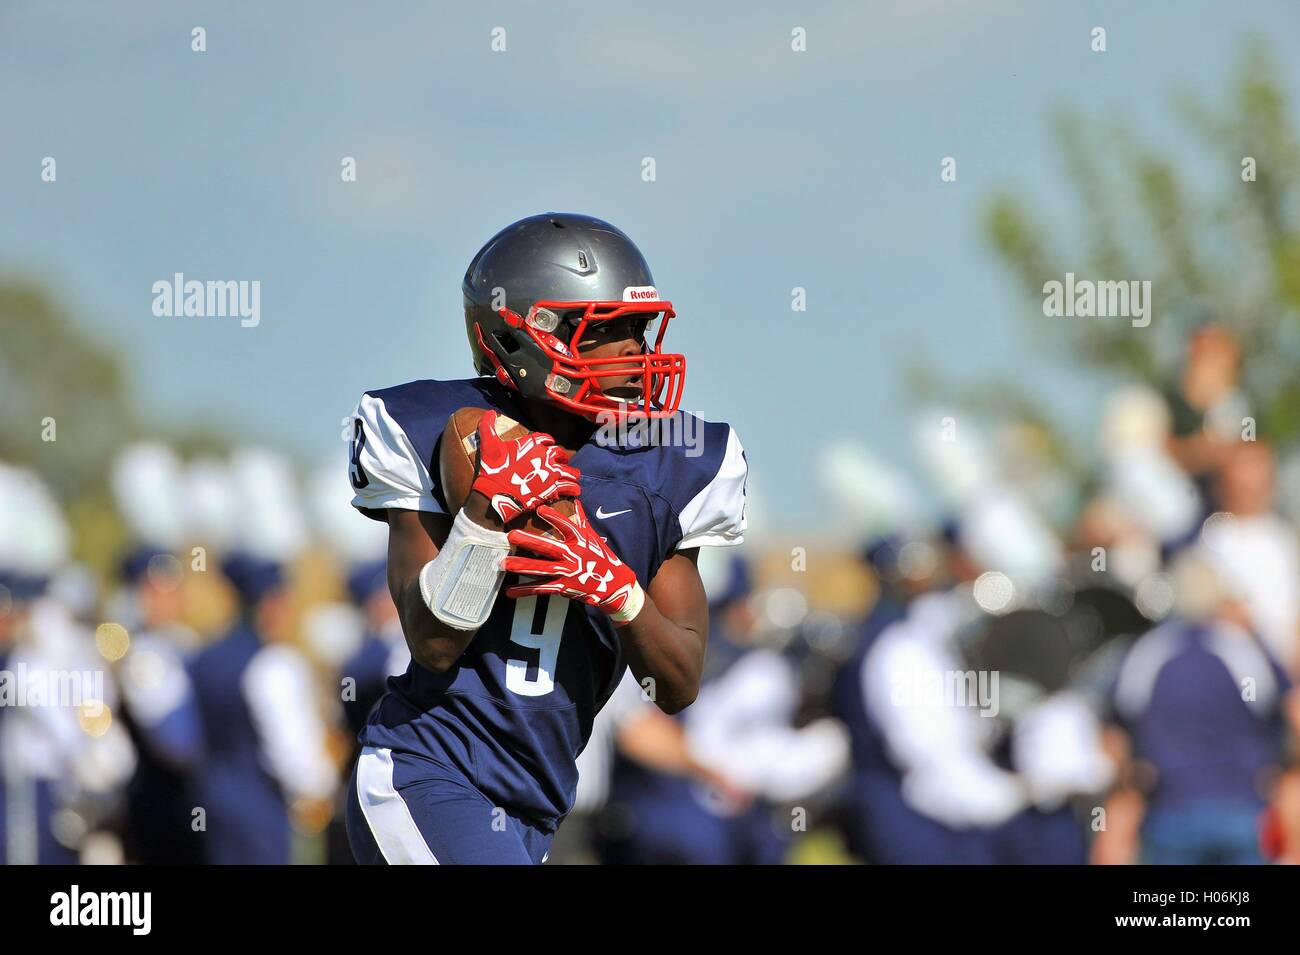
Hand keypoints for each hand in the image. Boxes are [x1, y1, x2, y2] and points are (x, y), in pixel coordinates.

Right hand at [471, 410, 580, 522]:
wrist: (495, 493)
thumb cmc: (493, 468)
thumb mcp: (488, 444)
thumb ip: (488, 426)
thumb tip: (491, 412)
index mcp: (532, 444)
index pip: (546, 438)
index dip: (549, 442)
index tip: (550, 445)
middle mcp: (544, 456)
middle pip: (560, 454)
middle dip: (562, 457)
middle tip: (561, 462)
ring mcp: (550, 473)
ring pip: (569, 471)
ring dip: (572, 474)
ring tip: (573, 477)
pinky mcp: (552, 489)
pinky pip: (569, 487)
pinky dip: (573, 489)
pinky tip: (574, 490)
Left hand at [502, 502, 644, 623]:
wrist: (614, 585)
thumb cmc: (601, 557)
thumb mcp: (593, 538)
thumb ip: (581, 520)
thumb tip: (576, 501)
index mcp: (580, 541)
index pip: (566, 526)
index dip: (553, 518)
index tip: (540, 509)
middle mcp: (573, 556)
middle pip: (548, 547)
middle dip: (529, 541)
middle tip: (511, 535)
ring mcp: (567, 573)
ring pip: (541, 569)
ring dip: (521, 566)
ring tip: (504, 563)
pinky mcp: (563, 587)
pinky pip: (541, 589)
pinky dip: (525, 591)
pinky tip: (510, 592)